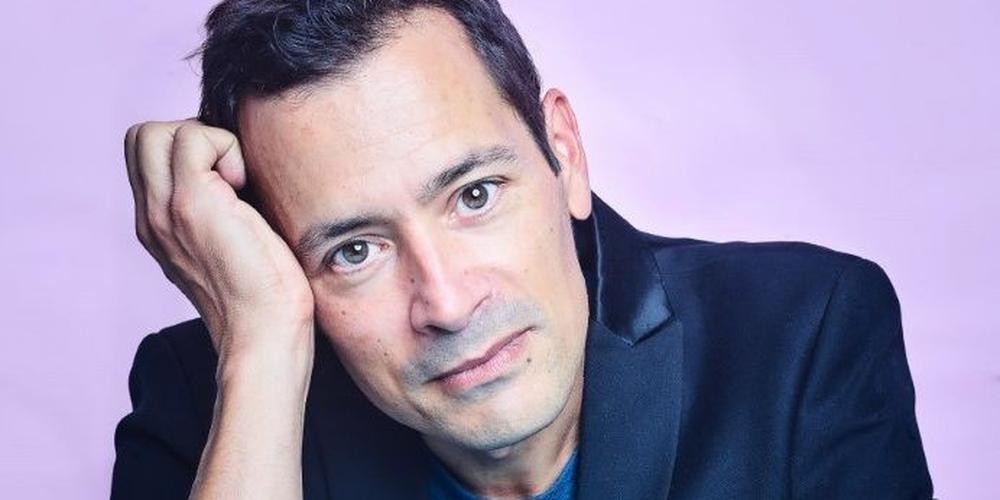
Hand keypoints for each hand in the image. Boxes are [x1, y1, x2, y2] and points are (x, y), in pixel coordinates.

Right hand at [124, 119, 314, 361]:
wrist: (265, 334)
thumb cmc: (265, 296)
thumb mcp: (229, 246)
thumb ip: (218, 211)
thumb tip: (242, 173)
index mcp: (158, 226)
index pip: (148, 157)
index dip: (188, 151)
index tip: (229, 181)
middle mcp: (151, 217)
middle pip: (142, 137)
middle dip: (191, 137)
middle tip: (230, 174)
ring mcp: (165, 210)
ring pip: (156, 131)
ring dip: (206, 141)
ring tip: (236, 181)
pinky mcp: (191, 204)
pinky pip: (193, 137)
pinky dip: (226, 146)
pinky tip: (245, 187)